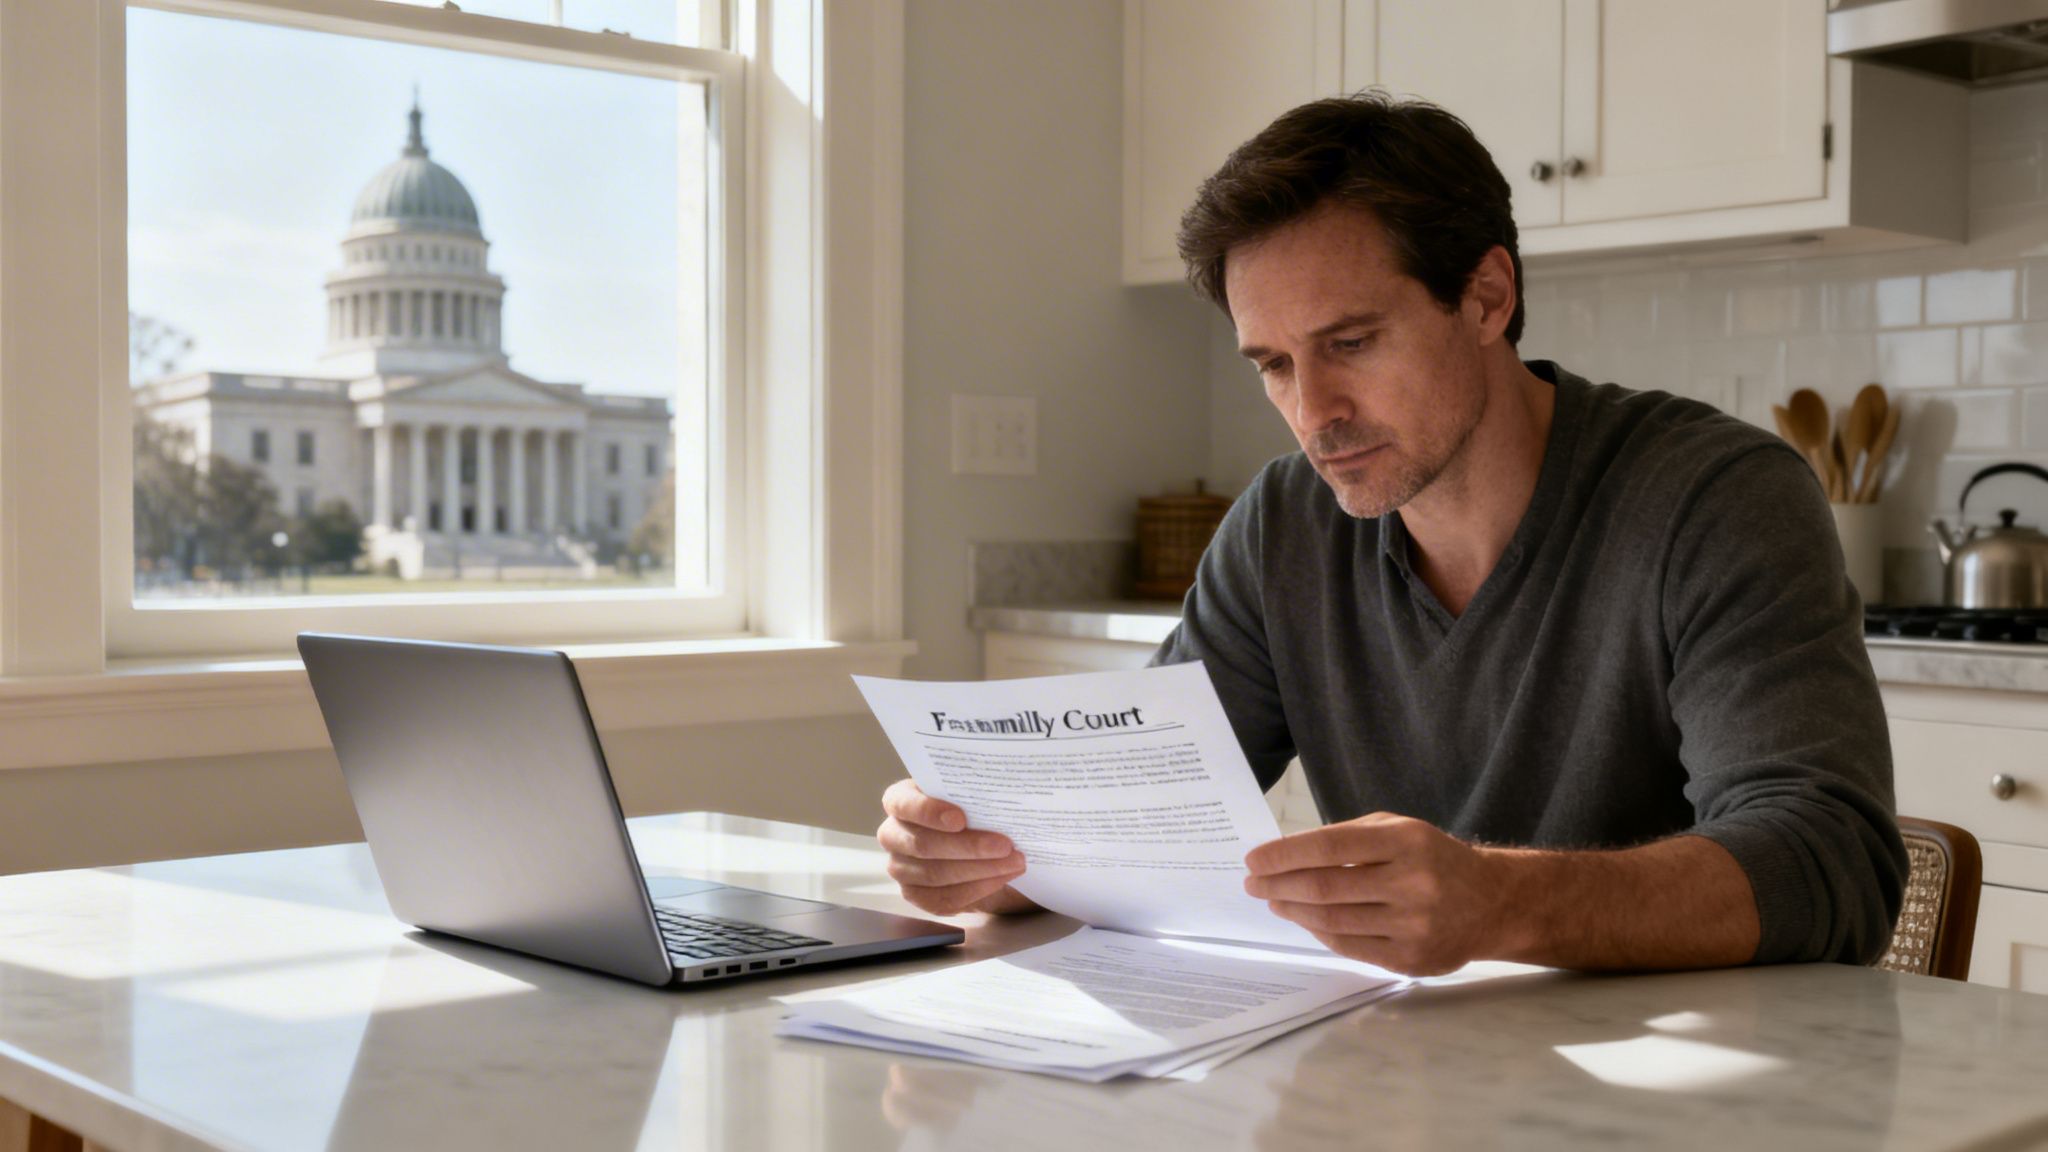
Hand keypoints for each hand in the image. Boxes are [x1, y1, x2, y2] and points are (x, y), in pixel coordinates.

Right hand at [876, 779, 1036, 915]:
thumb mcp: (968, 795)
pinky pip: (943, 898)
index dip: (928, 811)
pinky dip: (976, 889)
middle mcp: (892, 835)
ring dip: (980, 870)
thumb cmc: (969, 810)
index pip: (902, 804)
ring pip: (935, 874)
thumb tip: (1001, 795)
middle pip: (923, 845)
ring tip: (1014, 862)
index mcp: (899, 801)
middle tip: (1005, 845)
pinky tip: (1000, 878)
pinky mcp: (915, 895)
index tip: (960, 819)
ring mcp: (900, 868)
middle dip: (968, 847)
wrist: (973, 845)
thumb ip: (974, 793)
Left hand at [1243, 812, 1502, 975]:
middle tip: (1253, 882)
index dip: (1285, 854)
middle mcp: (1412, 883)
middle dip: (1279, 884)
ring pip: (1332, 920)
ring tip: (1273, 900)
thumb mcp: (1399, 831)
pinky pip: (1348, 946)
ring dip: (1292, 910)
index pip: (1331, 846)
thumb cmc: (1434, 859)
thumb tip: (1287, 856)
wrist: (1493, 903)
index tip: (1254, 859)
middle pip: (1325, 887)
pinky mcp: (1410, 959)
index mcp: (1406, 842)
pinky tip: (1304, 919)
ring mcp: (1413, 926)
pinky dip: (1318, 932)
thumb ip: (1348, 838)